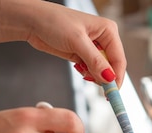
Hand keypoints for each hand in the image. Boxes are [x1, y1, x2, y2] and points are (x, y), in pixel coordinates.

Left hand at [0, 0, 125, 86]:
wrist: (32, 22)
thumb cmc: (53, 22)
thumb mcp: (77, 42)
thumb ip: (95, 61)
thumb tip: (109, 77)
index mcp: (108, 30)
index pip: (119, 59)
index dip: (117, 77)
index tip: (113, 92)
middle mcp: (103, 39)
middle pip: (112, 66)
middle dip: (105, 77)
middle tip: (97, 86)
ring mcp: (93, 48)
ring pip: (102, 71)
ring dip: (94, 76)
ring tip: (82, 70)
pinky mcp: (83, 54)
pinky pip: (92, 70)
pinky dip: (87, 74)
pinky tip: (79, 69)